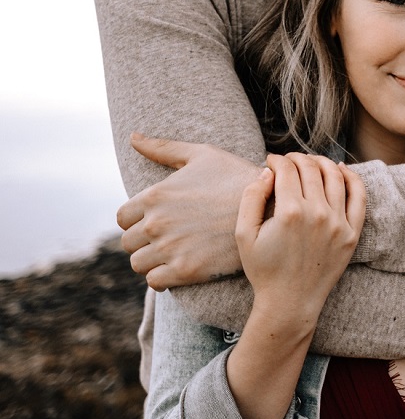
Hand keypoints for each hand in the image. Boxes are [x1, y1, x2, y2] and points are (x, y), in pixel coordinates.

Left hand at [117, 135, 263, 289]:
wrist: (269, 207)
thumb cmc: (235, 176)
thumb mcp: (200, 154)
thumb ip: (163, 148)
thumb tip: (133, 137)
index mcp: (155, 196)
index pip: (122, 218)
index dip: (136, 221)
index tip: (154, 221)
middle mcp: (156, 223)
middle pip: (128, 243)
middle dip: (142, 241)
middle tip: (166, 238)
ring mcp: (170, 248)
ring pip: (138, 264)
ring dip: (150, 261)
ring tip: (171, 254)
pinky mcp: (186, 271)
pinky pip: (155, 281)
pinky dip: (162, 277)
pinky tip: (179, 267)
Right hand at [237, 153, 365, 320]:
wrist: (290, 302)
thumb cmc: (264, 269)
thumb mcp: (244, 234)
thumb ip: (251, 197)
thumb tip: (267, 171)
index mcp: (289, 212)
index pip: (286, 169)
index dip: (276, 160)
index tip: (270, 161)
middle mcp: (318, 214)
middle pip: (310, 168)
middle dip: (296, 158)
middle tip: (288, 161)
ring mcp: (339, 223)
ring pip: (334, 175)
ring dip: (320, 162)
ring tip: (310, 162)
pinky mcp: (352, 233)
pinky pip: (358, 195)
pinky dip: (351, 177)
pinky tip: (340, 169)